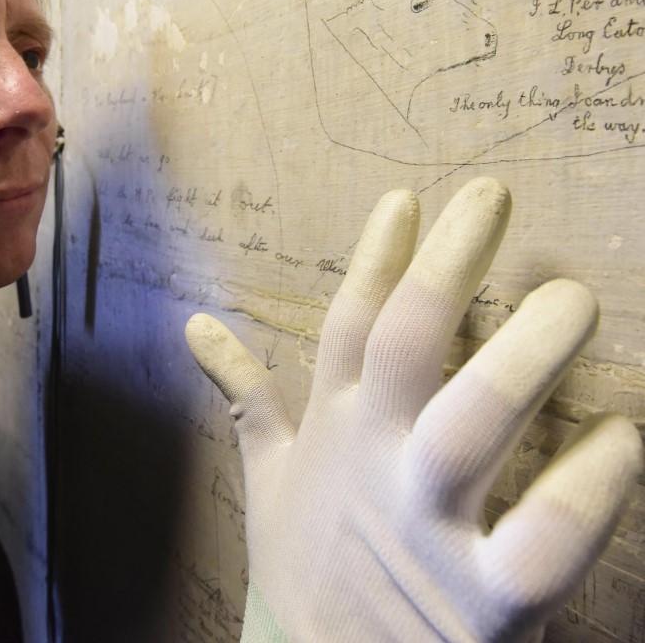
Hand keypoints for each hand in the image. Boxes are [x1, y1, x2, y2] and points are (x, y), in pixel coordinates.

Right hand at [186, 178, 641, 641]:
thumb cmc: (306, 565)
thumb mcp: (267, 475)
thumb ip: (244, 395)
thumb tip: (196, 328)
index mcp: (336, 429)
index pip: (351, 322)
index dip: (378, 255)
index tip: (408, 197)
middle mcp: (378, 461)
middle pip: (409, 345)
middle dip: (447, 264)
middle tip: (491, 199)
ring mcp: (428, 525)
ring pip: (474, 422)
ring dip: (524, 354)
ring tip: (571, 296)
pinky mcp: (485, 603)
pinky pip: (542, 540)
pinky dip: (587, 487)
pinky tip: (622, 435)